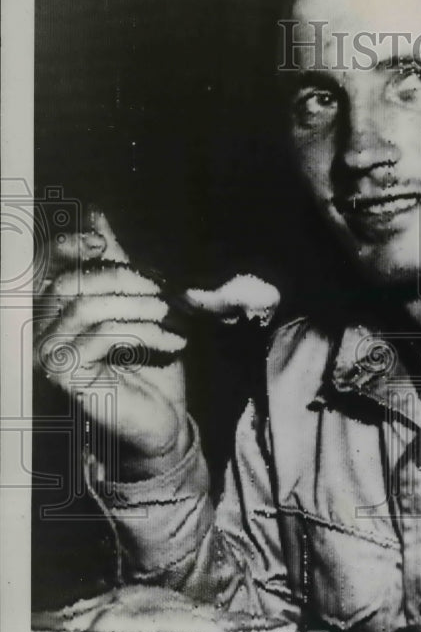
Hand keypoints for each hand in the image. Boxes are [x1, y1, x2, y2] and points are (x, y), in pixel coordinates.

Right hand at [34, 210, 189, 479]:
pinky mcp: (65, 375)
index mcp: (53, 306)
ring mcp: (47, 353)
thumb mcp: (137, 304)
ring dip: (137, 306)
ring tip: (169, 315)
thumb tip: (96, 214)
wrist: (163, 416)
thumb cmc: (149, 361)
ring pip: (86, 308)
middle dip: (121, 279)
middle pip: (70, 283)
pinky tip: (171, 341)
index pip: (45, 263)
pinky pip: (101, 336)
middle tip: (161, 290)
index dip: (70, 246)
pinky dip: (143, 332)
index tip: (103, 243)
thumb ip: (115, 263)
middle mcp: (39, 328)